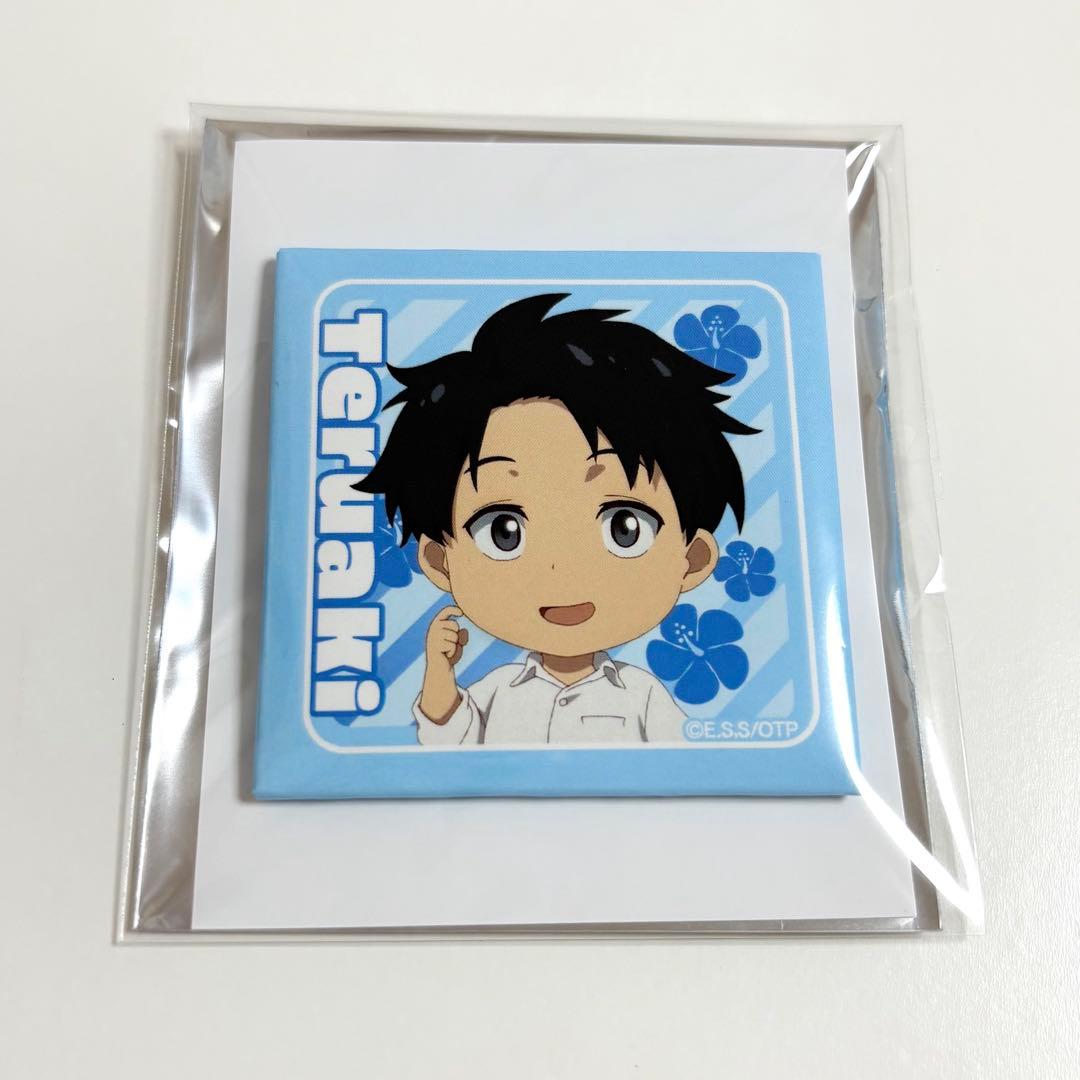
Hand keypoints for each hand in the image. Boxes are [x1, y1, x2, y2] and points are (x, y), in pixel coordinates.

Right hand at [419, 606, 468, 723]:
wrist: (440, 668)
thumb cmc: (450, 652)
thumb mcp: (458, 642)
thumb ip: (462, 635)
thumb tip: (463, 631)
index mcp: (437, 625)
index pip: (445, 612)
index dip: (453, 609)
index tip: (461, 613)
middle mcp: (433, 629)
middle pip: (454, 625)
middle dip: (457, 636)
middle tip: (451, 645)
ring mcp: (433, 637)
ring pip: (454, 636)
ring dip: (455, 645)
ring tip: (448, 651)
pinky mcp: (435, 646)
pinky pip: (452, 646)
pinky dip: (453, 653)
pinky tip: (446, 656)